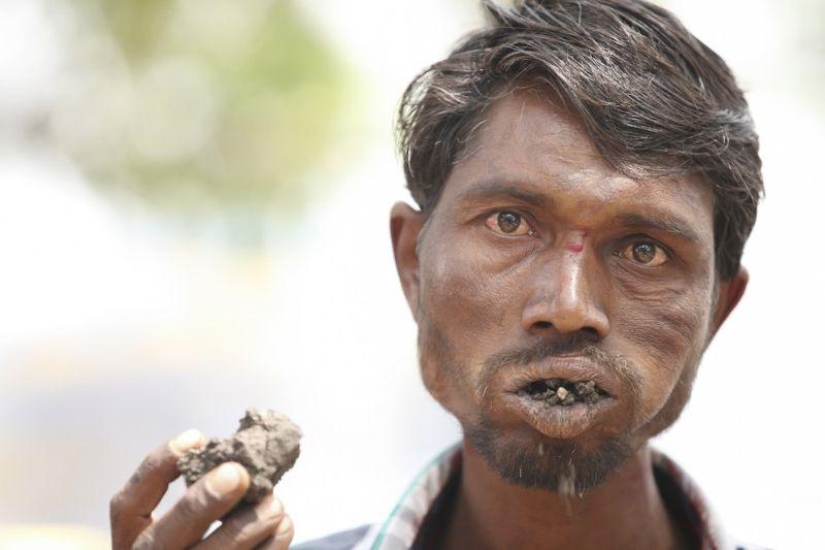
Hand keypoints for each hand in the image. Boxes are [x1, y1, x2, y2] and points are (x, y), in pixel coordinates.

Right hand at [110, 429, 293, 548]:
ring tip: (273, 504)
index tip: (197, 436)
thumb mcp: (181, 518)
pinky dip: (268, 549)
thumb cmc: (195, 538)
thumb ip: (197, 487)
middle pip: (164, 539)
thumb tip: (233, 449)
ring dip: (245, 529)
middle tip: (238, 474)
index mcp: (131, 541)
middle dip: (202, 504)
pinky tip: (283, 526)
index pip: (127, 507)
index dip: (156, 468)